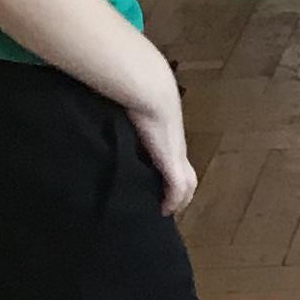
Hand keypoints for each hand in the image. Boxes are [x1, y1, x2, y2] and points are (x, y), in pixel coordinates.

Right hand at [126, 77, 194, 215]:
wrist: (149, 88)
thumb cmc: (137, 92)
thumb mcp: (132, 110)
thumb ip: (127, 118)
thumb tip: (111, 116)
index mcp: (169, 136)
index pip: (177, 161)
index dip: (172, 176)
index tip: (161, 188)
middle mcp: (177, 147)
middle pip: (189, 177)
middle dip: (180, 193)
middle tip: (165, 206)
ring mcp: (177, 155)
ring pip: (188, 184)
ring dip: (179, 200)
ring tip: (165, 211)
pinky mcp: (172, 162)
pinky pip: (178, 189)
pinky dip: (173, 201)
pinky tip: (164, 210)